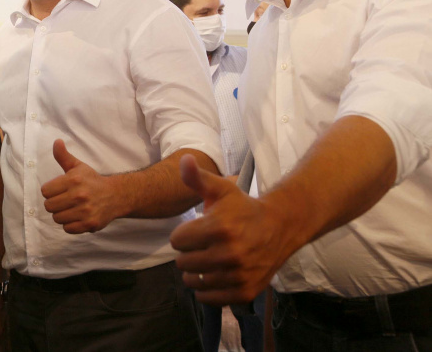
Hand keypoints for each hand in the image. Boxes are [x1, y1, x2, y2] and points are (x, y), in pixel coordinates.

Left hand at [41, 139, 117, 233]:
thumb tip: (56, 141)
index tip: (59, 190)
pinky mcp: (89, 224)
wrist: (115, 196)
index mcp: (73, 180)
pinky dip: (70, 224)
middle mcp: (79, 196)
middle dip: (54, 204)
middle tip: (64, 201)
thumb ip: (63, 156)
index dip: (50, 191)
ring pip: (57, 218)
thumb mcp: (78, 166)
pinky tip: (77, 217)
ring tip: (70, 209)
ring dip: (61, 215)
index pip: (45, 191)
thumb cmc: (92, 180)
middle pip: (49, 206)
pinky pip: (67, 228)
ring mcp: (84, 211)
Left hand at [170, 154, 293, 304]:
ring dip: (195, 273)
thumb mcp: (222, 189)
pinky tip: (213, 276)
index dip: (183, 235)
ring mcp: (238, 275)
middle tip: (202, 246)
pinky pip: (209, 298)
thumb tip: (183, 160)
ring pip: (194, 281)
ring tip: (206, 261)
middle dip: (188, 253)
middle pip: (183, 262)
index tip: (196, 231)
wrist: (281, 227)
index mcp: (219, 228)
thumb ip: (198, 177)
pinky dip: (206, 290)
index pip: (177, 241)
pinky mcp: (245, 291)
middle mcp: (229, 254)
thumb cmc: (244, 207)